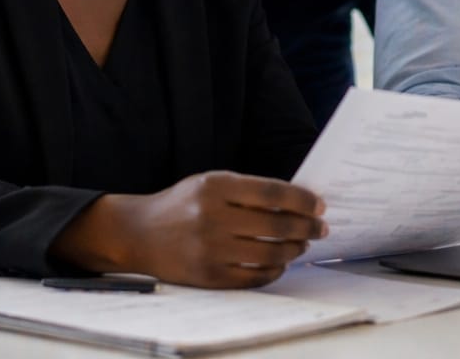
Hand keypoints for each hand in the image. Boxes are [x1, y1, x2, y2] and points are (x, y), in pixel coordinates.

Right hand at [50, 171, 326, 287]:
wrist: (139, 233)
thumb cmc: (183, 204)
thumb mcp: (210, 183)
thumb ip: (248, 190)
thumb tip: (297, 201)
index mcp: (215, 187)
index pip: (272, 192)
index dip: (301, 200)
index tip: (319, 205)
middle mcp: (212, 217)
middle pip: (276, 224)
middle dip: (306, 227)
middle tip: (320, 228)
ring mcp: (210, 249)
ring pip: (269, 253)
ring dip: (294, 249)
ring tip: (302, 244)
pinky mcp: (208, 276)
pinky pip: (254, 277)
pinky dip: (274, 271)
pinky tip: (281, 262)